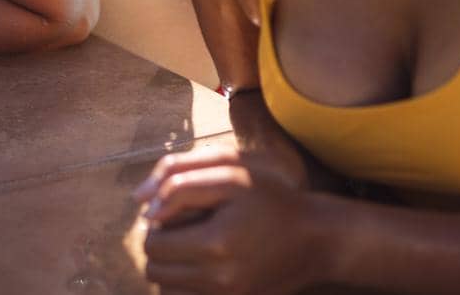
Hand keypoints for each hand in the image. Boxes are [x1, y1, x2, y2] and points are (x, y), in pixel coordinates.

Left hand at [135, 144, 320, 294]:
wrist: (316, 239)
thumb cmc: (272, 200)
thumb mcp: (230, 176)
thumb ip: (180, 185)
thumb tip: (144, 210)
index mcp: (215, 244)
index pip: (152, 244)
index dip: (155, 225)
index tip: (173, 212)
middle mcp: (219, 280)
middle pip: (155, 270)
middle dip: (160, 246)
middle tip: (180, 228)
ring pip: (167, 290)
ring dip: (169, 267)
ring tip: (190, 246)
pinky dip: (185, 284)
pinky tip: (201, 263)